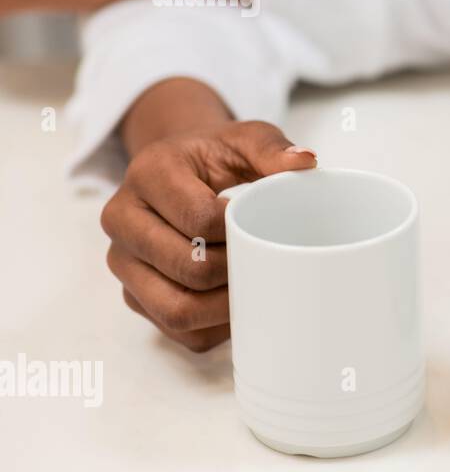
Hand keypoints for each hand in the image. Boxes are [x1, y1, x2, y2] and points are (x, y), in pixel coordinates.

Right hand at [101, 82, 316, 351]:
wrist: (181, 172)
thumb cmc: (217, 157)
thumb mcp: (245, 139)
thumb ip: (272, 148)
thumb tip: (306, 162)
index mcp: (149, 174)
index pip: (199, 219)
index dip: (240, 231)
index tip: (263, 225)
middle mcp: (122, 219)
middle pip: (186, 268)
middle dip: (235, 272)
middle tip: (267, 262)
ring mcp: (123, 262)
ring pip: (175, 310)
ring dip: (224, 309)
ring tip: (256, 287)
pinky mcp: (134, 295)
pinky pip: (177, 332)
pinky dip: (214, 328)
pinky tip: (239, 304)